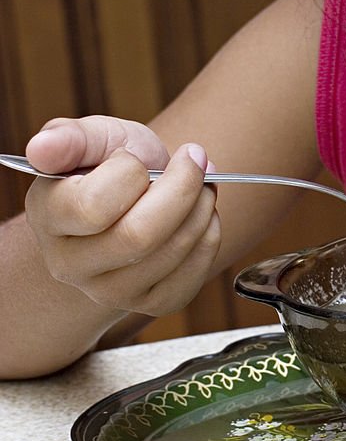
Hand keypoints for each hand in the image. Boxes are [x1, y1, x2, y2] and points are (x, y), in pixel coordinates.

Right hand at [24, 116, 220, 316]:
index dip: (130, 172)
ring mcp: (108, 291)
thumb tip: (41, 148)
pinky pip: (190, 278)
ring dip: (201, 209)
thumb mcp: (93, 137)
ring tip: (202, 184)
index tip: (137, 155)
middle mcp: (69, 264)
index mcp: (49, 216)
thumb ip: (70, 138)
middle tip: (195, 160)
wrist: (132, 199)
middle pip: (139, 237)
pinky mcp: (149, 303)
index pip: (94, 206)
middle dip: (182, 188)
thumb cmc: (110, 163)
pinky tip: (200, 216)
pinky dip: (209, 238)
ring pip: (170, 255)